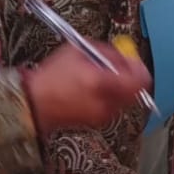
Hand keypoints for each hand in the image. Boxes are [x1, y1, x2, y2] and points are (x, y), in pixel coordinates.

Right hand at [20, 42, 151, 135]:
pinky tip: (91, 91)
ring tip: (99, 79)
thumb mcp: (79, 51)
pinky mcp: (98, 122)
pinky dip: (109, 97)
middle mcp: (106, 102)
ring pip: (126, 99)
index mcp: (101, 82)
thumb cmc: (51, 76)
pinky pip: (114, 106)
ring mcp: (103, 115)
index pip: (139, 80)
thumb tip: (126, 55)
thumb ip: (107, 52)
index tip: (134, 63)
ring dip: (119, 88)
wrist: (34, 102)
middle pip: (136, 91)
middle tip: (118, 69)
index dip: (139, 69)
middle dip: (129, 78)